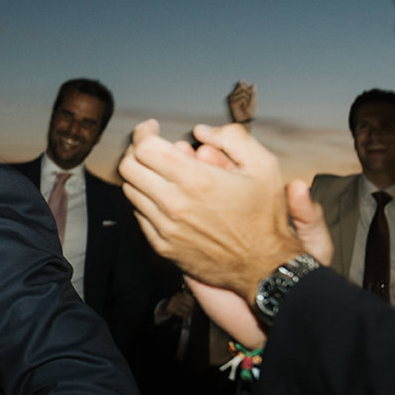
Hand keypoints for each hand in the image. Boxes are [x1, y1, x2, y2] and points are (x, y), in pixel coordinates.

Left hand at [120, 120, 301, 301]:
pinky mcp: (162, 246)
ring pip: (130, 191)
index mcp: (196, 180)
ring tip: (158, 171)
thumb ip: (232, 137)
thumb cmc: (265, 216)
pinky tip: (164, 196)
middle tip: (150, 147)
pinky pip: (139, 215)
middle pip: (128, 167)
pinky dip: (145, 200)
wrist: (264, 266)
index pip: (144, 148)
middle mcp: (174, 204)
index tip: (152, 128)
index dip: (144, 132)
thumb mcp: (263, 166)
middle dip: (135, 150)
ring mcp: (165, 228)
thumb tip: (201, 130)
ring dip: (140, 175)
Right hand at [162, 290, 195, 319]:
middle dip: (191, 306)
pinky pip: (179, 312)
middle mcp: (175, 298)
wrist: (164, 307)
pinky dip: (183, 315)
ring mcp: (172, 303)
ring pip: (183, 308)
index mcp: (178, 294)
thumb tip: (195, 303)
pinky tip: (185, 316)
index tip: (194, 304)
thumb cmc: (175, 303)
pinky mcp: (170, 309)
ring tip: (190, 313)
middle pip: (185, 302)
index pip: (187, 296)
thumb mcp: (179, 299)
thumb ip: (186, 300)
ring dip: (188, 312)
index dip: (192, 300)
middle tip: (193, 309)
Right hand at [226, 80, 256, 123]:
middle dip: (249, 94)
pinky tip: (242, 107)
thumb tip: (254, 84)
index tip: (249, 95)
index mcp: (237, 91)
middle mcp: (233, 94)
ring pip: (244, 92)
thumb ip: (253, 92)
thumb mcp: (254, 99)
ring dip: (247, 99)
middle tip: (247, 101)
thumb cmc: (249, 110)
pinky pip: (242, 99)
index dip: (248, 88)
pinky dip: (245, 103)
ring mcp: (231, 98)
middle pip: (243, 86)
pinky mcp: (231, 103)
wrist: (245, 120)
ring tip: (244, 105)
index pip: (243, 82)